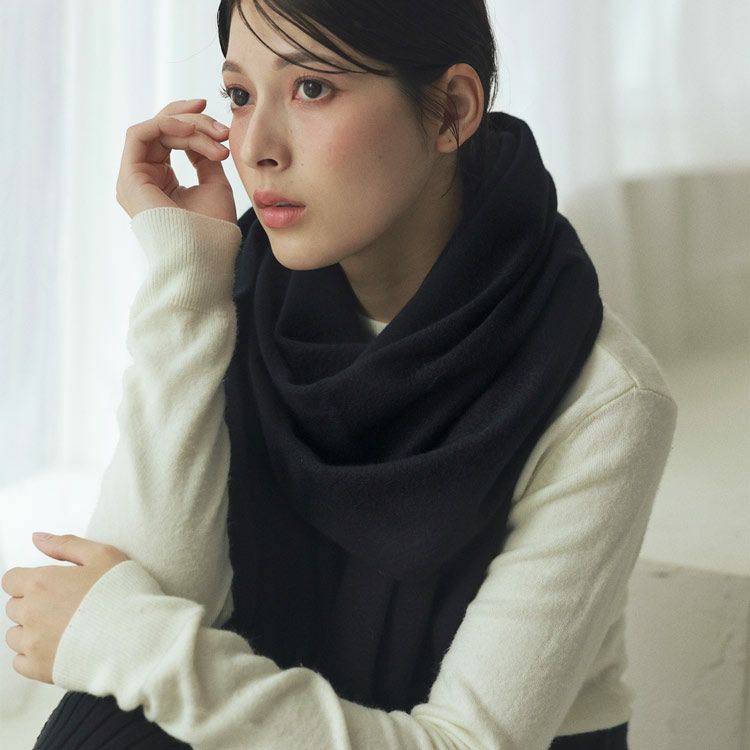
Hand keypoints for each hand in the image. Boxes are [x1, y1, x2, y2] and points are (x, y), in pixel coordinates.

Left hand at [2, 533, 129, 683]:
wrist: (137, 636)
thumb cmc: (124, 593)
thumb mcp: (102, 555)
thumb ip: (66, 544)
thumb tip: (38, 538)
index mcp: (42, 582)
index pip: (11, 579)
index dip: (29, 580)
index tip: (50, 585)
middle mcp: (31, 612)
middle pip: (14, 606)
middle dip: (33, 604)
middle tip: (65, 605)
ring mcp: (32, 643)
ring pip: (15, 635)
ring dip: (31, 630)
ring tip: (64, 628)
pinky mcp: (39, 668)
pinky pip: (20, 662)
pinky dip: (33, 655)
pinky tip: (59, 647)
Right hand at [116, 98, 236, 223]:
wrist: (204, 256)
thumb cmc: (212, 229)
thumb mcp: (214, 184)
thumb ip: (205, 156)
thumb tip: (200, 131)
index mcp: (160, 181)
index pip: (170, 139)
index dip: (195, 125)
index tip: (224, 132)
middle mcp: (143, 177)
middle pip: (161, 130)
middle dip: (194, 122)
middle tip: (222, 129)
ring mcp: (133, 178)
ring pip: (154, 130)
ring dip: (188, 126)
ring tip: (215, 136)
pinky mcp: (129, 178)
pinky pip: (138, 135)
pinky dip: (164, 125)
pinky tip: (189, 132)